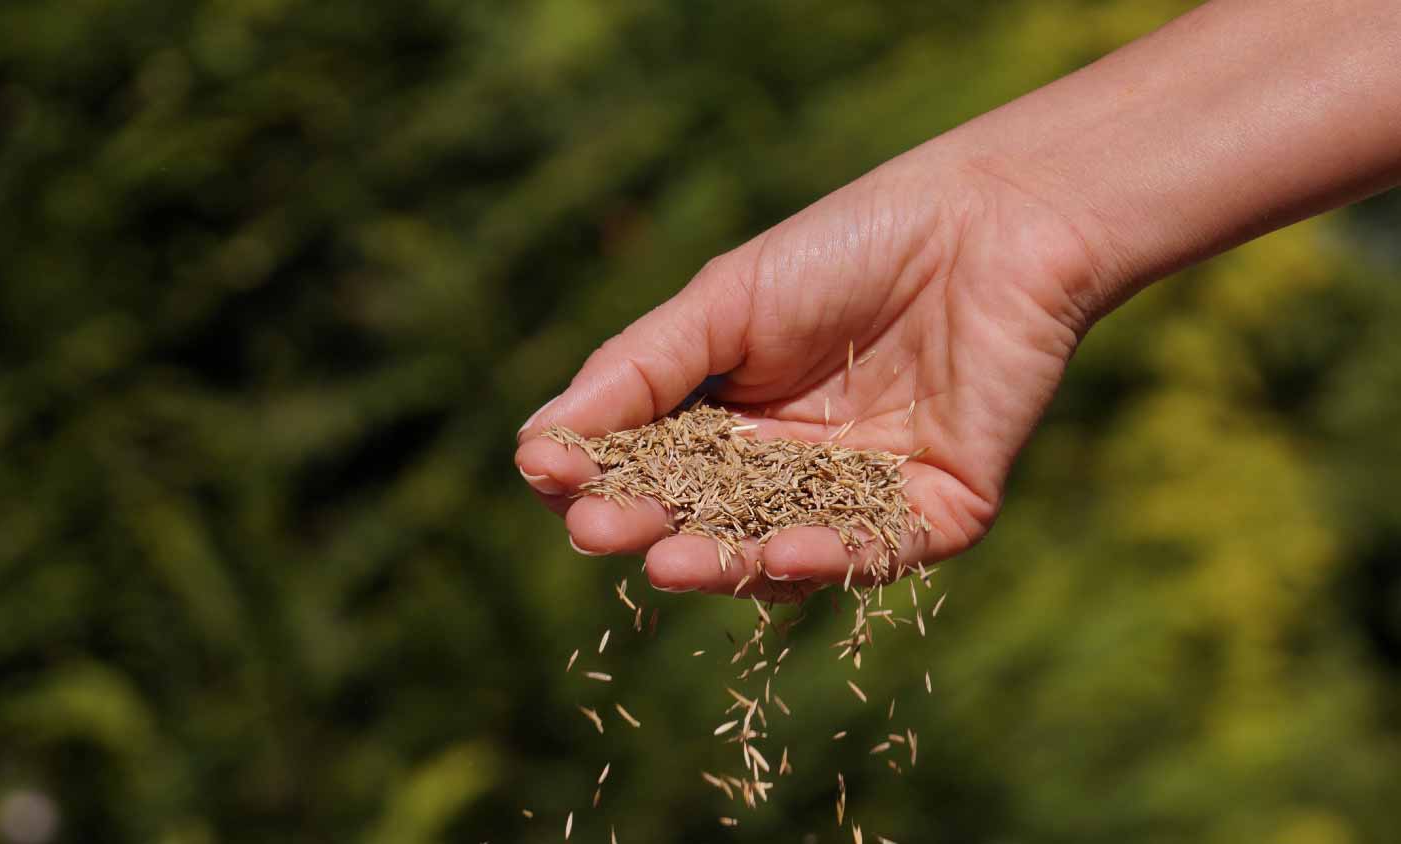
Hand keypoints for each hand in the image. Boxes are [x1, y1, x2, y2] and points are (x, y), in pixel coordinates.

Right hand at [514, 146, 1098, 598]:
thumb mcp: (722, 304)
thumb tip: (534, 444)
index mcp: (729, 417)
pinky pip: (873, 553)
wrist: (989, 223)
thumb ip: (637, 373)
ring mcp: (858, 496)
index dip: (598, 477)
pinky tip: (778, 554)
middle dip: (647, 528)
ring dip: (722, 563)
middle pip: (703, 520)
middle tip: (599, 531)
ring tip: (667, 561)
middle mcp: (787, 467)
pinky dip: (826, 560)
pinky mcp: (934, 513)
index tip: (551, 473)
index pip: (646, 467)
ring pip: (778, 556)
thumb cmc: (847, 247)